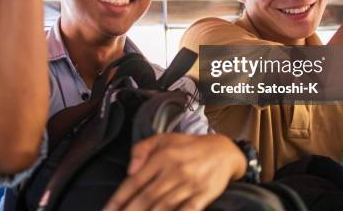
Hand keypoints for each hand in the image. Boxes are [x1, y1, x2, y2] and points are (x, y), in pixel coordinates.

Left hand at [104, 134, 245, 210]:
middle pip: (146, 198)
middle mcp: (174, 171)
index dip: (119, 198)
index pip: (135, 181)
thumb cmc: (188, 146)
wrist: (223, 151)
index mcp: (162, 157)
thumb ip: (142, 150)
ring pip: (163, 207)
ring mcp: (189, 185)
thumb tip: (129, 170)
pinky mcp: (203, 196)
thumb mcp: (163, 139)